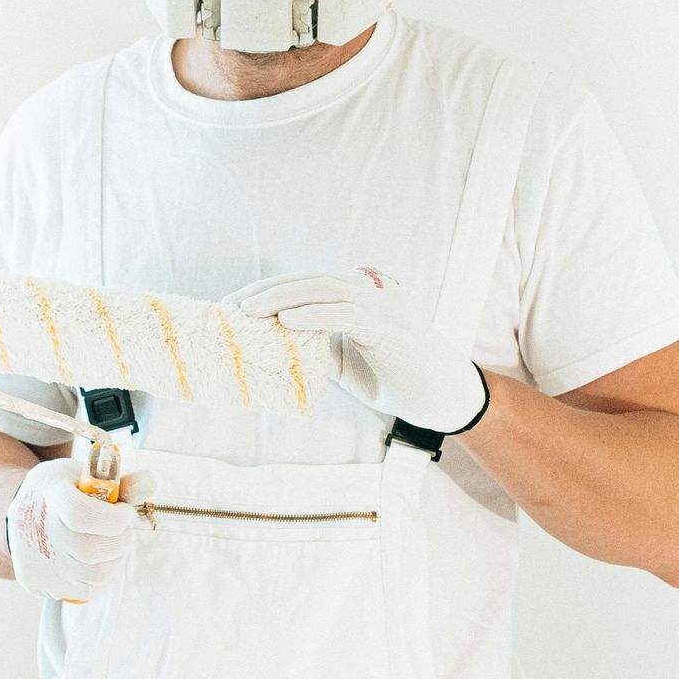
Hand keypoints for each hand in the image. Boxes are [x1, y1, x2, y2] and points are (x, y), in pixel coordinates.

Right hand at [4, 457, 157, 601]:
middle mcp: (38, 529)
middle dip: (121, 541)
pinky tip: (94, 558)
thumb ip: (120, 482)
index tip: (125, 512)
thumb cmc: (62, 490)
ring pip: (94, 576)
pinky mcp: (36, 583)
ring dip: (114, 560)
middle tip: (122, 529)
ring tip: (110, 543)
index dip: (113, 519)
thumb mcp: (84, 474)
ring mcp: (35, 560)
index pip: (80, 515)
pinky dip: (99, 576)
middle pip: (90, 551)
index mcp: (51, 495)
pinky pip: (85, 591)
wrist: (17, 511)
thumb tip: (150, 483)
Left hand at [224, 267, 489, 434]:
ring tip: (249, 311)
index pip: (308, 282)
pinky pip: (346, 312)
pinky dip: (314, 315)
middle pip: (310, 278)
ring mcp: (383, 304)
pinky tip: (287, 323)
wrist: (447, 400)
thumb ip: (318, 350)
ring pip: (325, 288)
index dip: (270, 289)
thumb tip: (273, 351)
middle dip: (267, 289)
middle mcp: (372, 290)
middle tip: (230, 306)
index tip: (235, 304)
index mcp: (361, 294)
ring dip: (282, 298)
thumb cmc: (400, 380)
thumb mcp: (348, 364)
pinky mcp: (390, 326)